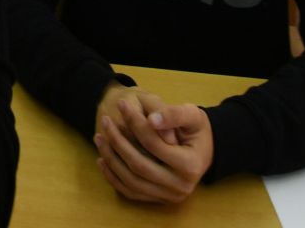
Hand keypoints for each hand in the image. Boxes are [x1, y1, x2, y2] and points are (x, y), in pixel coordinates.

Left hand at [94, 92, 212, 203]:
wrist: (204, 150)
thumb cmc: (197, 130)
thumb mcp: (192, 115)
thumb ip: (173, 115)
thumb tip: (151, 120)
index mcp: (190, 165)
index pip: (154, 144)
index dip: (135, 123)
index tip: (121, 105)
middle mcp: (180, 186)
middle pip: (139, 165)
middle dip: (118, 142)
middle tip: (105, 121)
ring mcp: (168, 196)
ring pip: (131, 181)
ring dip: (111, 159)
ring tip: (99, 137)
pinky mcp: (158, 200)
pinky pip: (130, 192)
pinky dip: (114, 177)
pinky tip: (103, 159)